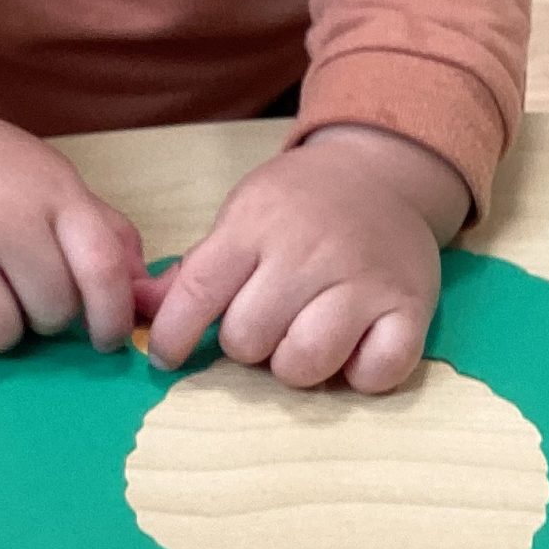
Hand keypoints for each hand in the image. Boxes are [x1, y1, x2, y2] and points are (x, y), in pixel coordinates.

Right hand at [0, 89, 148, 357]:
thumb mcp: (58, 184)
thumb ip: (105, 235)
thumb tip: (144, 296)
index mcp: (53, 195)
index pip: (102, 270)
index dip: (113, 317)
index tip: (106, 336)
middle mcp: (2, 220)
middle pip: (50, 313)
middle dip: (44, 313)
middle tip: (23, 285)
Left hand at [142, 125, 468, 393]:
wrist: (381, 173)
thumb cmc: (298, 204)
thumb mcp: (241, 216)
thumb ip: (196, 269)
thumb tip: (138, 310)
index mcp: (256, 224)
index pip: (198, 292)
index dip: (173, 336)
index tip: (168, 356)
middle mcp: (309, 250)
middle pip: (249, 338)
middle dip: (244, 345)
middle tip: (262, 326)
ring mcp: (363, 280)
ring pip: (304, 363)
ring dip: (294, 366)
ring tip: (300, 340)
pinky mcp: (411, 306)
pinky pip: (375, 374)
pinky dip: (359, 375)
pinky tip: (351, 349)